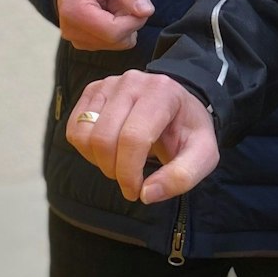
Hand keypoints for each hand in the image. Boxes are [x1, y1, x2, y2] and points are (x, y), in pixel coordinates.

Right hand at [55, 0, 152, 49]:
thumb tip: (147, 12)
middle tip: (121, 1)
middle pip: (117, 40)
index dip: (134, 20)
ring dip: (123, 26)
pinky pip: (111, 43)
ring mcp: (76, 39)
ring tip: (111, 6)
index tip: (136, 4)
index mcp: (76, 11)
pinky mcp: (82, 43)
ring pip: (117, 43)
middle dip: (129, 22)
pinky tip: (107, 14)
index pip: (114, 32)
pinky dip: (115, 30)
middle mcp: (71, 30)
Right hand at [66, 71, 220, 203]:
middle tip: (130, 179)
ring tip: (121, 162)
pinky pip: (74, 129)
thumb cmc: (188, 131)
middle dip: (114, 171)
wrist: (178, 107)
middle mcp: (133, 82)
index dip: (129, 173)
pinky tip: (108, 150)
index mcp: (162, 93)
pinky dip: (86, 149)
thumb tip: (145, 194)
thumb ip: (182, 176)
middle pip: (104, 139)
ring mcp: (109, 83)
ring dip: (99, 161)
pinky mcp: (93, 91)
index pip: (133, 138)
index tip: (136, 191)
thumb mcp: (203, 155)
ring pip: (84, 135)